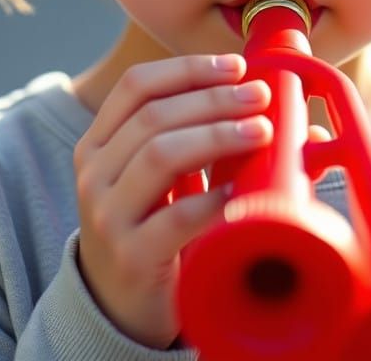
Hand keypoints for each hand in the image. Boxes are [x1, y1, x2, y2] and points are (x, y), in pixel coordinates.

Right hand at [71, 53, 274, 348]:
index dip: (187, 69)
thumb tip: (276, 108)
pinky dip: (213, 199)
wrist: (120, 304)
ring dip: (217, 136)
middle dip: (213, 99)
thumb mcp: (157, 175)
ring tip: (260, 130)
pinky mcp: (130, 256)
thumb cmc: (152, 225)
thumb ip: (198, 135)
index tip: (235, 66)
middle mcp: (94, 172)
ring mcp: (107, 215)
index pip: (137, 85)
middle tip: (259, 96)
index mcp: (98, 141)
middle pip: (154, 115)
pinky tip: (241, 190)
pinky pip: (176, 217)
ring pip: (161, 154)